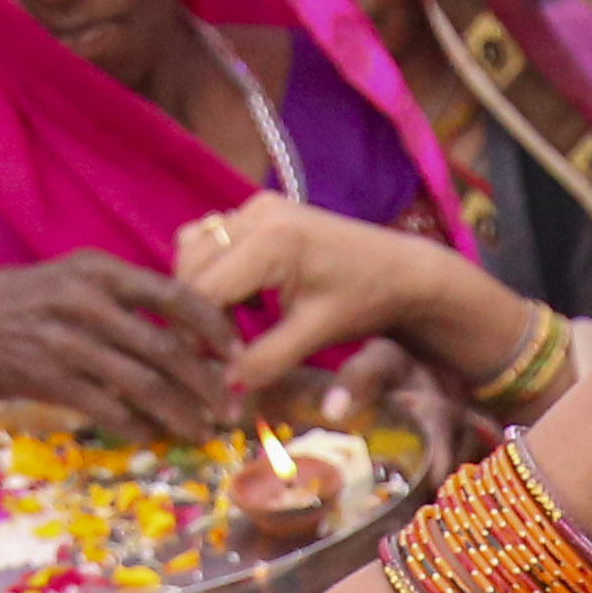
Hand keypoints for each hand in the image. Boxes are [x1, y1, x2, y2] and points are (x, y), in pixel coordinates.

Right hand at [0, 254, 241, 443]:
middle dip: (208, 382)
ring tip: (204, 428)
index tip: (238, 352)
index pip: (175, 295)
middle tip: (232, 406)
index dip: (214, 327)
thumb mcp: (75, 278)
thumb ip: (128, 293)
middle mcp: (86, 303)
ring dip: (182, 413)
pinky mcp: (50, 380)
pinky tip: (155, 433)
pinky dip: (139, 426)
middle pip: (167, 347)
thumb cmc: (31, 303)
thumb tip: (193, 322)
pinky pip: (110, 410)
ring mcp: (66, 343)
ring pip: (144, 384)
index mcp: (99, 271)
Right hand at [174, 194, 496, 394]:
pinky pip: (213, 238)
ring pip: (194, 249)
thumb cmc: (365, 300)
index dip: (198, 331)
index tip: (207, 363)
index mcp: (271, 242)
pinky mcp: (260, 209)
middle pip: (189, 266)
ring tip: (230, 325)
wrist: (402, 268)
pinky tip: (242, 298)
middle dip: (196, 310)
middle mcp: (257, 214)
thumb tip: (223, 387)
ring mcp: (257, 206)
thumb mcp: (316, 335)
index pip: (203, 290)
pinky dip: (214, 269)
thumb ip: (267, 360)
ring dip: (201, 288)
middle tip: (215, 350)